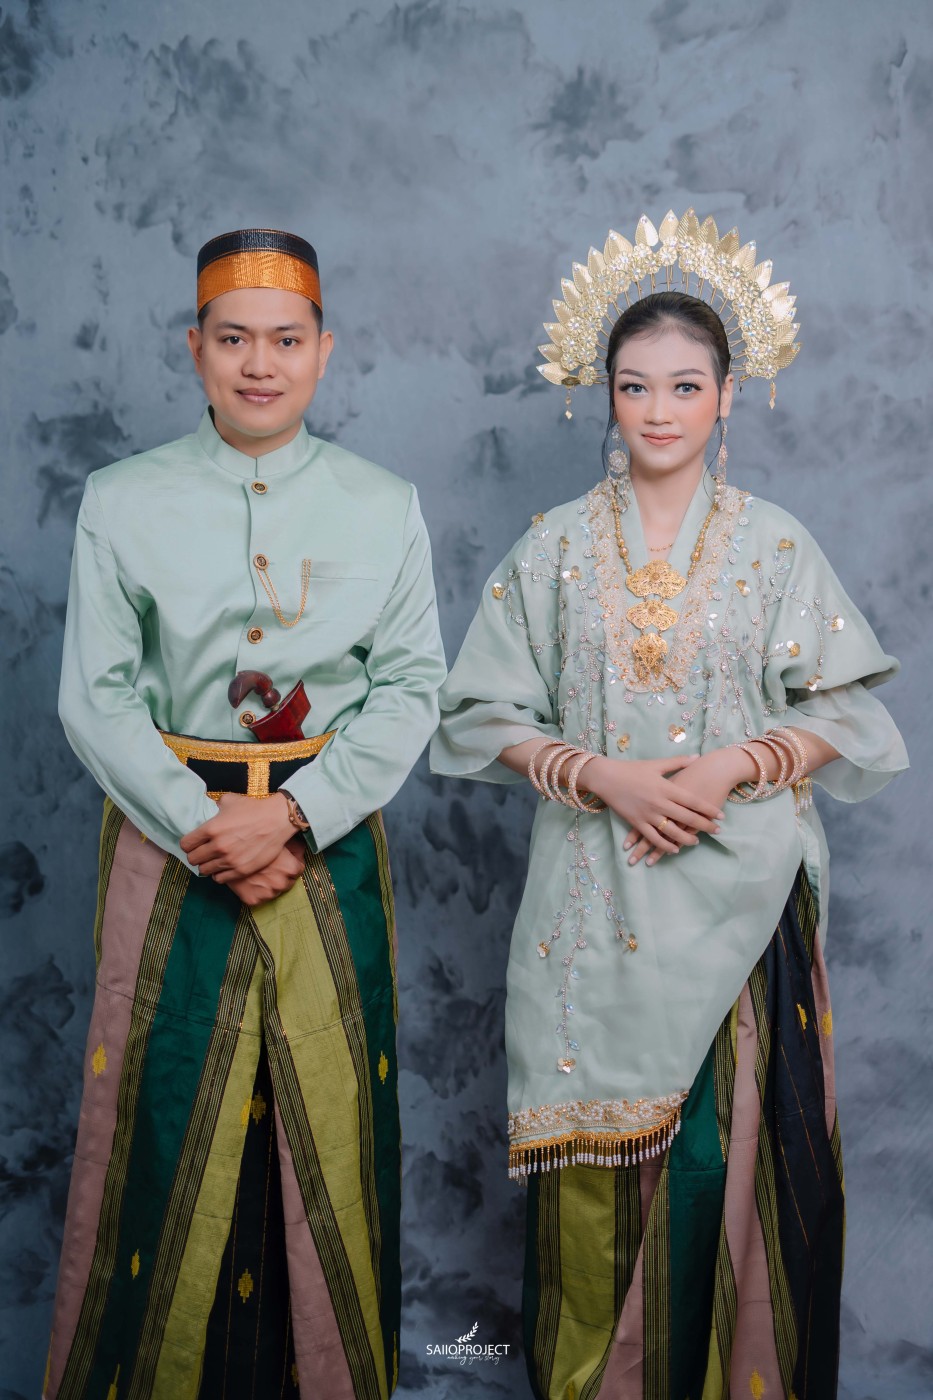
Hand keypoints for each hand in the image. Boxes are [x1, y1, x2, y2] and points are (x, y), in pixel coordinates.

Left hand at [180, 792, 294, 877]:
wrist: (277, 820)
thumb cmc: (254, 808)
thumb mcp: (230, 801)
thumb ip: (215, 807)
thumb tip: (210, 809)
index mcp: (211, 829)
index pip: (186, 844)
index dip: (188, 844)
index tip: (194, 843)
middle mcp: (217, 846)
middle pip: (193, 859)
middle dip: (196, 855)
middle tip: (203, 853)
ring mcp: (229, 860)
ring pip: (205, 870)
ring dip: (207, 865)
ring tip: (214, 860)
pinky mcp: (240, 870)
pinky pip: (219, 879)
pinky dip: (219, 874)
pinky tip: (224, 867)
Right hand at [216, 836, 306, 906]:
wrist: (226, 851)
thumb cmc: (255, 840)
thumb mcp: (277, 839)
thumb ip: (293, 846)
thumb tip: (301, 848)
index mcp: (290, 868)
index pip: (299, 869)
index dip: (291, 863)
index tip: (284, 860)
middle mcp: (281, 883)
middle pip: (287, 882)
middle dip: (280, 875)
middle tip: (270, 867)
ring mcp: (267, 893)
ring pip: (273, 891)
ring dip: (268, 884)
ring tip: (259, 874)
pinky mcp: (253, 900)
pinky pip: (258, 898)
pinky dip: (255, 891)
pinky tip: (250, 881)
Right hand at [624, 747, 750, 866]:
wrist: (606, 777)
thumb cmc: (632, 769)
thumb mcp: (656, 764)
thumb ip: (678, 762)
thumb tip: (697, 757)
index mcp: (665, 787)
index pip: (692, 801)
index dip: (708, 809)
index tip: (721, 816)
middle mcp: (659, 802)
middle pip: (687, 817)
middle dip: (704, 826)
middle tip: (717, 831)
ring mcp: (648, 814)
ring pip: (672, 831)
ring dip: (686, 838)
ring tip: (697, 841)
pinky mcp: (637, 822)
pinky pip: (654, 838)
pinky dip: (665, 845)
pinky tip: (675, 849)